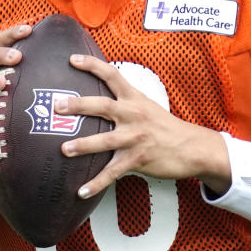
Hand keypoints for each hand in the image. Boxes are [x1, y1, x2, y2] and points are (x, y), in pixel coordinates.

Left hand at [56, 55, 229, 197]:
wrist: (192, 147)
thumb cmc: (166, 127)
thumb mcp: (147, 106)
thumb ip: (125, 102)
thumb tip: (99, 100)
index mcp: (135, 99)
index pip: (112, 75)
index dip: (92, 65)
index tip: (73, 59)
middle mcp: (134, 115)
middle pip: (103, 106)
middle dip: (78, 106)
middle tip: (58, 107)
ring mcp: (136, 138)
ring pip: (105, 141)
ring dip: (83, 145)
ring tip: (64, 149)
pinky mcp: (138, 159)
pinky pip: (113, 173)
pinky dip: (96, 183)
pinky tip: (81, 191)